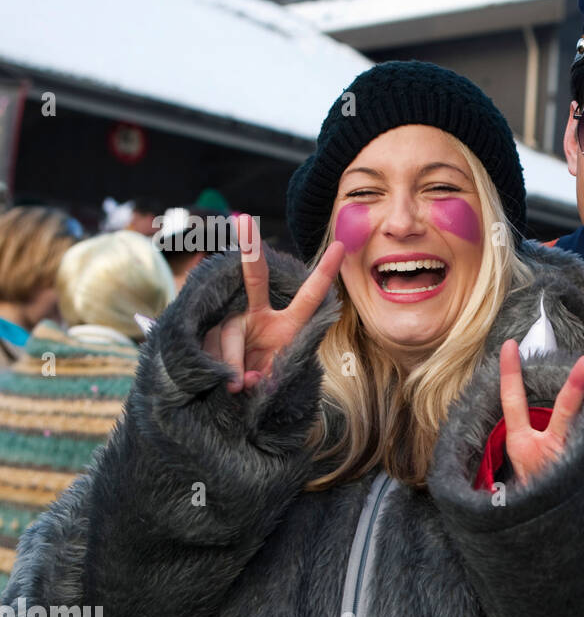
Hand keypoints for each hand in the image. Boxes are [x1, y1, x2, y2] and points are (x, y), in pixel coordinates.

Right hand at [201, 215, 345, 392]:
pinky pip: (210, 347)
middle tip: (245, 222)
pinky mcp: (209, 334)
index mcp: (289, 323)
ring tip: (239, 387)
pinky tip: (223, 382)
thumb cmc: (266, 381)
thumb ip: (262, 378)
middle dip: (251, 251)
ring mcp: (233, 322)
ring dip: (233, 363)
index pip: (310, 295)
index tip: (340, 247)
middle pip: (256, 279)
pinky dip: (219, 368)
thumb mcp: (274, 380)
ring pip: (229, 334)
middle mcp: (260, 314)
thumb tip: (238, 380)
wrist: (238, 394)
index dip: (324, 273)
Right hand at [499, 339, 583, 485]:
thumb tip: (535, 402)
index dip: (510, 374)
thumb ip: (524, 436)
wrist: (549, 537)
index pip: (512, 402)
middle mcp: (548, 452)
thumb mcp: (517, 467)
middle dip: (577, 386)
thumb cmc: (532, 494)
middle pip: (566, 412)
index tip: (510, 346)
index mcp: (522, 447)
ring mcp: (572, 463)